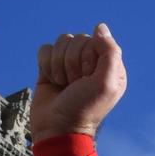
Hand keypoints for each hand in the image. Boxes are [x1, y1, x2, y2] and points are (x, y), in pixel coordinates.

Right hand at [31, 23, 127, 144]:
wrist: (58, 128)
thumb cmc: (85, 109)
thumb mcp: (106, 83)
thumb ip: (109, 52)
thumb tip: (100, 27)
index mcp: (108, 65)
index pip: (94, 40)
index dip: (87, 58)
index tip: (87, 79)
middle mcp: (90, 62)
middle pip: (76, 40)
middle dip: (72, 64)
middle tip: (74, 85)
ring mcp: (70, 64)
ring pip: (60, 42)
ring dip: (58, 66)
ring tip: (64, 85)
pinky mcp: (51, 67)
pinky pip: (44, 50)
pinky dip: (45, 66)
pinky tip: (52, 82)